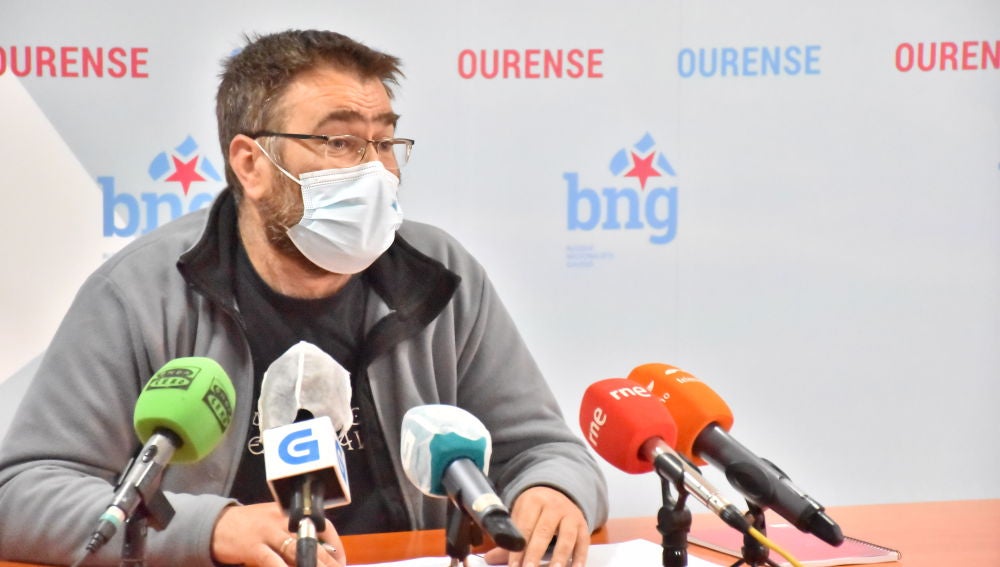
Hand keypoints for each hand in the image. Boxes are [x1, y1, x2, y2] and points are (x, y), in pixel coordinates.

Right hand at [211, 502, 346, 565]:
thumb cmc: (250, 526)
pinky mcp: (252, 546)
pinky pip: (272, 561)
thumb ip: (295, 535)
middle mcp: (283, 519)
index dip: (336, 546)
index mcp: (292, 513)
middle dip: (328, 562)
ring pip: (297, 551)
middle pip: (313, 541)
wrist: (215, 524)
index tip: (341, 563)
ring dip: (311, 566)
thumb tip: (320, 554)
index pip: (323, 526)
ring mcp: (268, 532)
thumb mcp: (276, 523)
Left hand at [484, 486, 589, 566]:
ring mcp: (571, 515)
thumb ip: (510, 540)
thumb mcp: (522, 517)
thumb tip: (490, 559)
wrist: (558, 494)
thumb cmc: (536, 511)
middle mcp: (554, 506)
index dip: (519, 548)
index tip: (514, 566)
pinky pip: (583, 543)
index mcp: (534, 501)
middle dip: (535, 553)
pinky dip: (580, 558)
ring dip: (560, 556)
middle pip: (544, 531)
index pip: (525, 527)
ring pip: (566, 537)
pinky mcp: (583, 525)